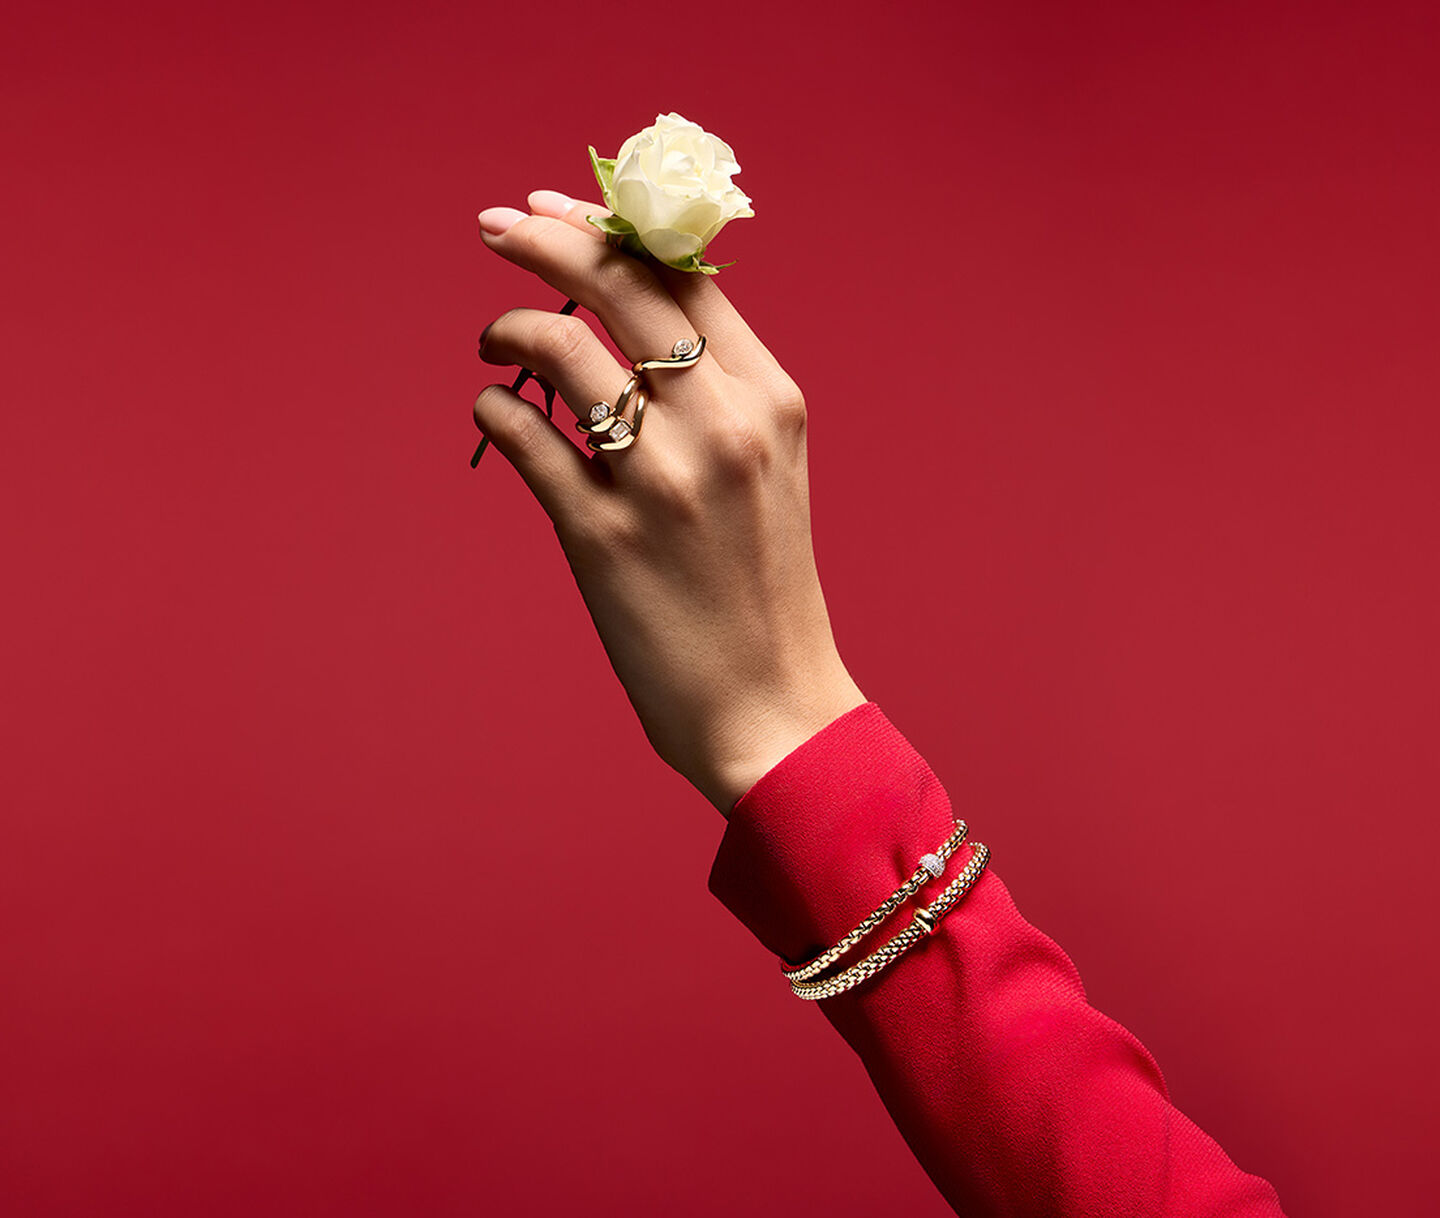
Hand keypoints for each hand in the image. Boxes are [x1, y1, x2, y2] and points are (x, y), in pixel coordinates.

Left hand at [473, 191, 865, 814]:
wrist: (775, 709)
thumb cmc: (765, 588)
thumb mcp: (774, 469)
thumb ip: (722, 393)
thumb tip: (636, 315)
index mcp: (772, 400)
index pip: (684, 273)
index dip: (609, 225)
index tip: (554, 204)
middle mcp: (722, 427)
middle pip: (619, 285)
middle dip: (543, 237)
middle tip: (494, 226)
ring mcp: (661, 481)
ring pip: (563, 347)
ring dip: (509, 326)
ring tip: (493, 341)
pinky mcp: (602, 538)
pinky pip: (525, 438)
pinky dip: (494, 408)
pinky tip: (491, 410)